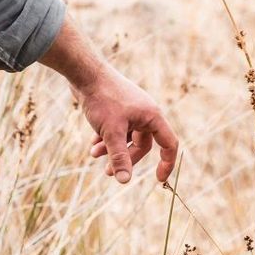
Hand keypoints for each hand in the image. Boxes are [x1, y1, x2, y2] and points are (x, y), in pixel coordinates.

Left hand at [77, 69, 179, 184]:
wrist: (85, 73)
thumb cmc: (102, 99)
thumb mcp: (111, 133)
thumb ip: (119, 157)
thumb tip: (124, 181)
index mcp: (152, 116)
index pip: (168, 144)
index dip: (167, 163)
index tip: (158, 180)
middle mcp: (145, 113)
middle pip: (142, 144)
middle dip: (125, 158)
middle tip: (108, 172)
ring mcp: (131, 109)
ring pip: (126, 137)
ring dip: (112, 149)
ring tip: (93, 154)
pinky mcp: (117, 107)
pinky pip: (117, 129)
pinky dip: (106, 138)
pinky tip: (92, 144)